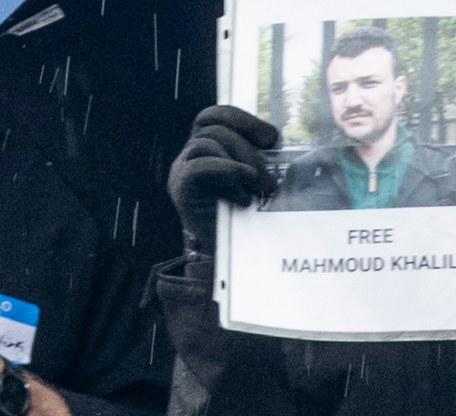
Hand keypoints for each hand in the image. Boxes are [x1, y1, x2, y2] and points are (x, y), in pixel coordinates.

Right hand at [171, 106, 278, 252]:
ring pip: (207, 141)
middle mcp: (190, 156)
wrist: (223, 260)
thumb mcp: (253, 183)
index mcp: (206, 150)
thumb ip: (255, 160)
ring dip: (242, 161)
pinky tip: (245, 185)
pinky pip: (200, 165)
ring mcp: (182, 170)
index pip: (215, 116)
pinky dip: (227, 170)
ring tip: (261, 188)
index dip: (241, 119)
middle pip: (212, 125)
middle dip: (246, 144)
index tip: (270, 138)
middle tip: (267, 173)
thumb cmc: (242, 221)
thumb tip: (275, 140)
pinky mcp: (181, 188)